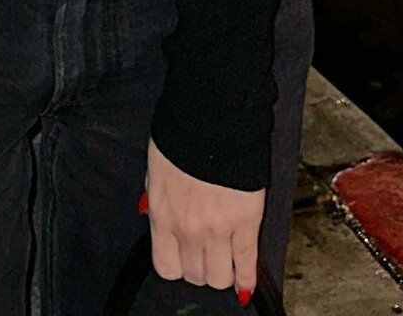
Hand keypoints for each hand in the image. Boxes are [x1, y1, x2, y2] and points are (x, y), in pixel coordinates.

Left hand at [144, 136, 262, 302]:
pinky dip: (248, 277)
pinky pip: (247, 261)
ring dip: (222, 274)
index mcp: (163, 215)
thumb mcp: (156, 170)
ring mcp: (218, 229)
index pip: (166, 266)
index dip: (177, 266)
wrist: (211, 119)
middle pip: (194, 275)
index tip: (183, 260)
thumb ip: (156, 199)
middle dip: (200, 269)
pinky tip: (246, 283)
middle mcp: (188, 229)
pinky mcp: (246, 222)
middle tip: (206, 258)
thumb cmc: (182, 137)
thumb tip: (155, 216)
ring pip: (219, 277)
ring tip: (225, 264)